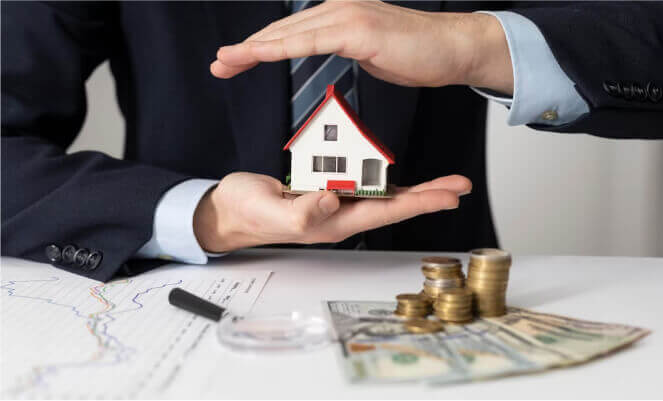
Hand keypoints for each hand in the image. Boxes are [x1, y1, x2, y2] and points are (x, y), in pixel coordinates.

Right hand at [193, 172, 470, 251]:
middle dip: (429, 196)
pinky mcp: (327, 192)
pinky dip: (386, 180)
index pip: (385, 212)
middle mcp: (340, 215)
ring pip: (384, 196)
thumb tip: (332, 201)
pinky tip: (402, 180)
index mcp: (332, 223)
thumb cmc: (247, 212)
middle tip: (460, 185)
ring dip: (416, 190)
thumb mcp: (270, 210)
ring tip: (444, 183)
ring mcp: (335, 205)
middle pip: (394, 205)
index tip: (448, 195)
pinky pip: (364, 186)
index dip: (419, 203)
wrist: (230, 210)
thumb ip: (300, 210)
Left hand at [211, 0, 512, 93]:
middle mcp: (338, 9)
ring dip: (254, 48)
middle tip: (219, 63)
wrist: (453, 49)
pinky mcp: (358, 29)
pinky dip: (281, 48)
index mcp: (338, 16)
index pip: (290, 33)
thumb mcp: (370, 52)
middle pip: (282, 31)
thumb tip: (328, 53)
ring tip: (226, 60)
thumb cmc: (416, 53)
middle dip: (246, 48)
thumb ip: (345, 48)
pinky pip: (311, 41)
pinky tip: (258, 55)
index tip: (234, 61)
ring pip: (289, 33)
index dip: (259, 47)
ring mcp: (347, 16)